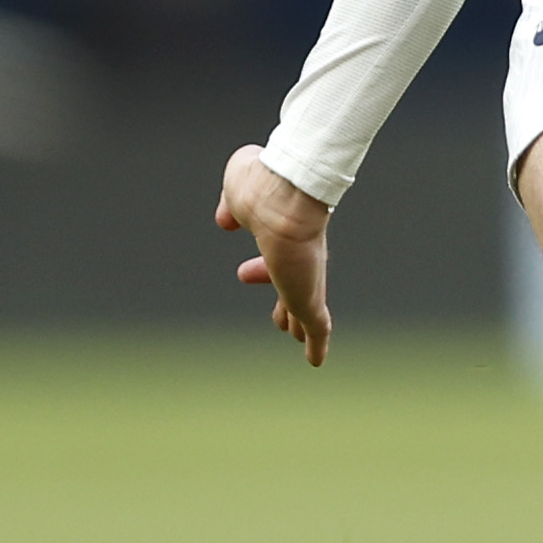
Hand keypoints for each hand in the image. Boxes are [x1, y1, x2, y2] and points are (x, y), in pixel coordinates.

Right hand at [217, 144, 331, 362]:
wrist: (282, 193)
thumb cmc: (262, 183)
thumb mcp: (236, 190)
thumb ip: (233, 204)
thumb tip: (225, 218)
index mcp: (287, 230)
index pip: (277, 254)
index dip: (262, 267)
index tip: (243, 274)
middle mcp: (302, 254)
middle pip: (292, 282)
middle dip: (283, 298)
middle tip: (276, 315)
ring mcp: (308, 278)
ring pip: (305, 306)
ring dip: (298, 322)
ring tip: (293, 333)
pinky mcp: (310, 299)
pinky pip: (317, 327)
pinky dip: (317, 344)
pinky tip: (316, 359)